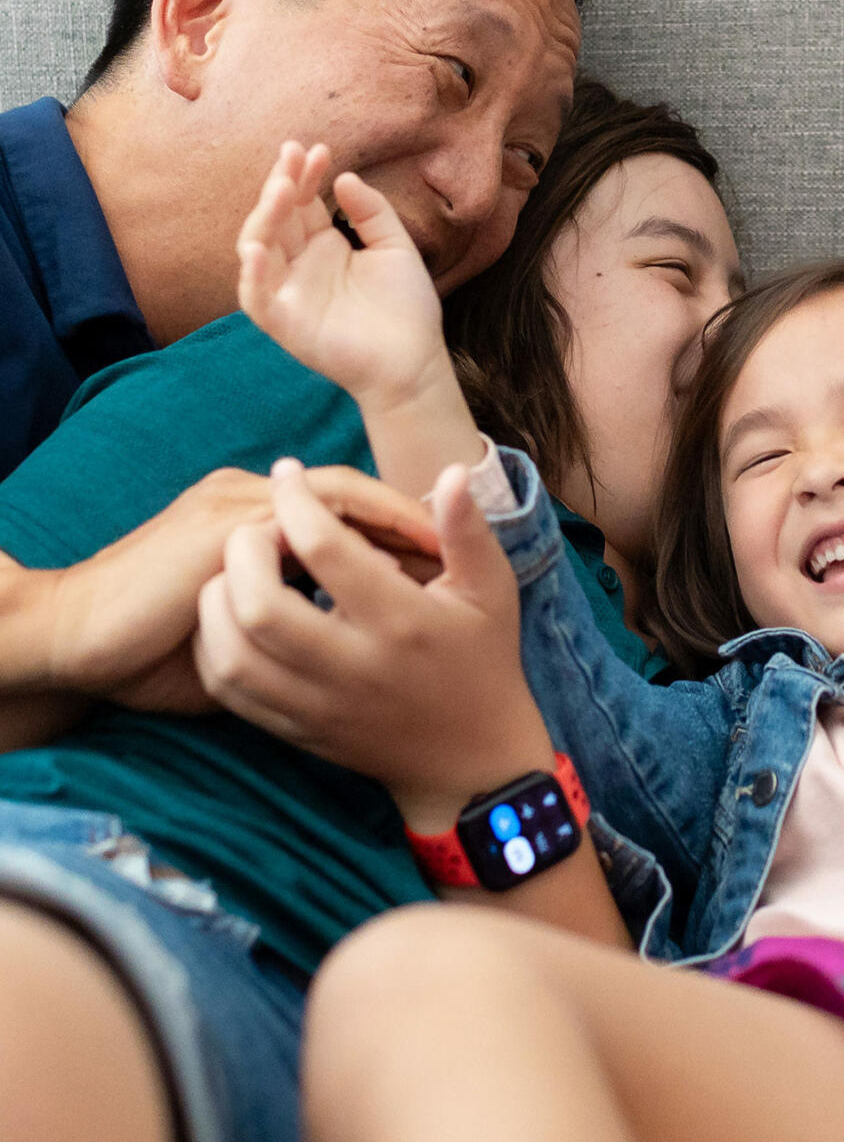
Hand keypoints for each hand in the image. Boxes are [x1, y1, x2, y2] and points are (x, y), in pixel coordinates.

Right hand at [39, 466, 438, 712]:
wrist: (84, 642)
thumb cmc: (159, 650)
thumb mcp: (245, 635)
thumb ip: (291, 618)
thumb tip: (356, 626)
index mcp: (251, 518)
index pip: (341, 509)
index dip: (395, 529)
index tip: (449, 559)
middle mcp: (245, 498)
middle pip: (350, 492)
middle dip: (407, 516)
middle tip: (461, 545)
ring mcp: (236, 507)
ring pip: (336, 494)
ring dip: (390, 519)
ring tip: (441, 548)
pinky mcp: (225, 529)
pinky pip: (311, 519)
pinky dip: (356, 534)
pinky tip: (390, 564)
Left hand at [196, 459, 553, 829]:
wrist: (473, 758)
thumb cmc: (483, 659)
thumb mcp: (492, 590)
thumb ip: (468, 530)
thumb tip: (452, 472)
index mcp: (403, 621)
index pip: (327, 550)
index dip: (297, 501)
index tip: (289, 474)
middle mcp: (355, 667)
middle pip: (260, 605)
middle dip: (244, 550)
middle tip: (258, 526)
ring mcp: (320, 705)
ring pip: (233, 653)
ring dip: (219, 600)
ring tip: (237, 568)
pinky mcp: (298, 731)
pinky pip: (229, 691)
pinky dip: (216, 646)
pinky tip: (231, 616)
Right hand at [237, 140, 448, 409]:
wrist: (416, 362)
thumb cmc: (406, 308)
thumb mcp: (395, 247)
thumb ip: (372, 212)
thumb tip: (344, 177)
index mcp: (323, 245)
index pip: (302, 203)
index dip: (304, 176)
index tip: (317, 149)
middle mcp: (299, 265)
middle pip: (277, 218)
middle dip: (281, 185)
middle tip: (292, 155)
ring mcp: (288, 293)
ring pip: (259, 249)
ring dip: (264, 218)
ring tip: (280, 190)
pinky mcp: (284, 324)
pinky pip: (256, 299)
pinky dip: (252, 276)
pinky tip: (257, 249)